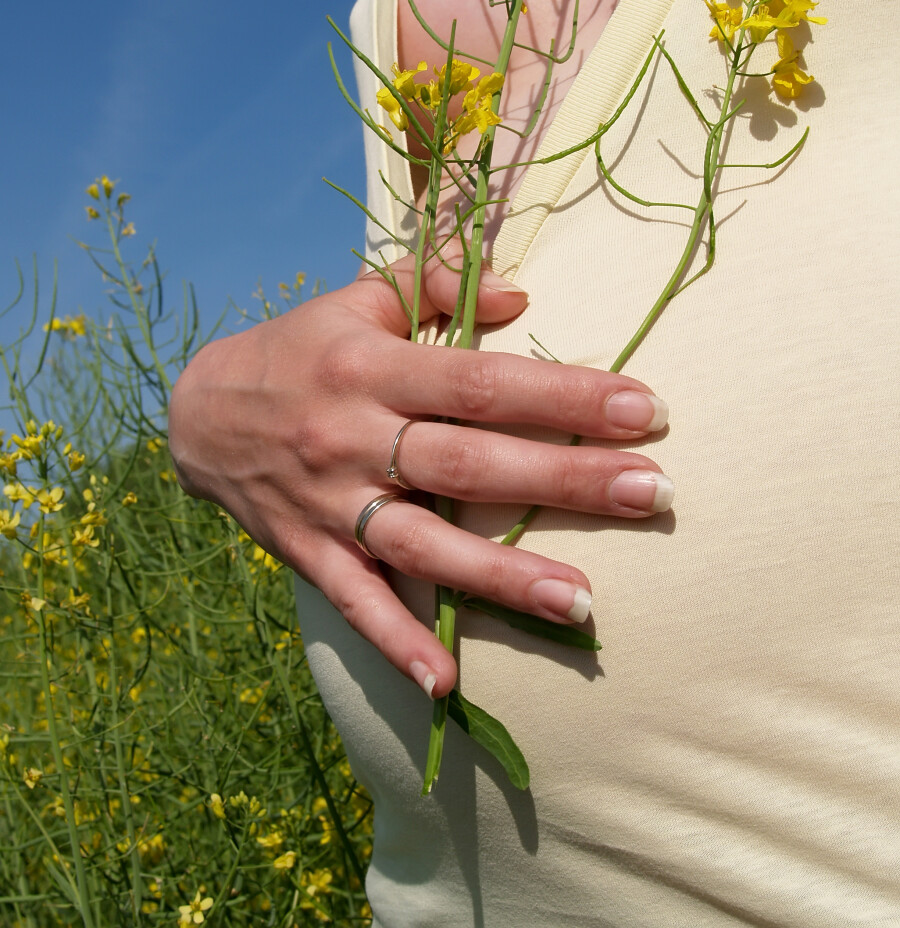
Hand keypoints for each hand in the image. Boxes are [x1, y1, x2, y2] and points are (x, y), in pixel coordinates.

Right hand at [168, 255, 670, 697]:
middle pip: (470, 463)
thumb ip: (435, 283)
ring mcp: (331, 501)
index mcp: (371, 367)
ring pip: (423, 543)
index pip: (483, 382)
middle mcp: (353, 436)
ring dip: (502, 577)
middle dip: (565, 478)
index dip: (565, 393)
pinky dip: (395, 641)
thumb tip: (523, 298)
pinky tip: (445, 685)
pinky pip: (354, 601)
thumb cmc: (300, 347)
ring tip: (583, 604)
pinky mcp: (308, 551)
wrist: (197, 410)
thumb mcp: (357, 297)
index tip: (645, 409)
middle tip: (652, 494)